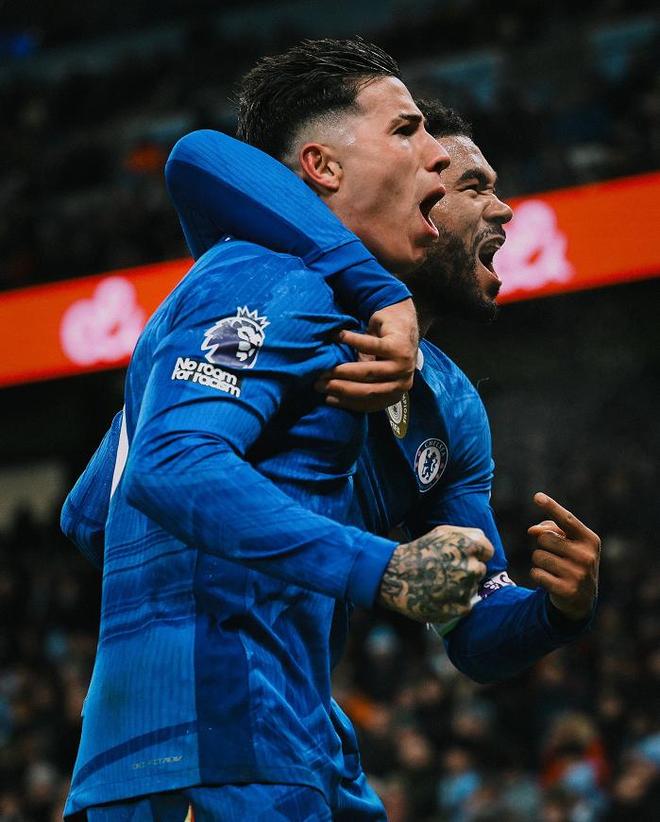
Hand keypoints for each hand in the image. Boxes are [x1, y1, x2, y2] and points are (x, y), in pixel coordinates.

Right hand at [315, 298, 418, 411]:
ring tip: (325, 368)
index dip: (346, 402)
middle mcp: (402, 383)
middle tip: (320, 384)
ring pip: (368, 372)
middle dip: (341, 389)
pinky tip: (337, 337)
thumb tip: (330, 395)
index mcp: (395, 393)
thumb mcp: (372, 370)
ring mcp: (402, 365)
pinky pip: (370, 346)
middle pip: (368, 390)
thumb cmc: (382, 350)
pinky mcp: (398, 346)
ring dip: (343, 371)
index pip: (369, 404)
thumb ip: (360, 383)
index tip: (326, 398)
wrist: (402, 322)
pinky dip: (351, 341)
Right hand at [378, 525, 493, 622]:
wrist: (395, 576)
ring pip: (472, 587)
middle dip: (466, 570)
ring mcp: (467, 589)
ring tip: (439, 582)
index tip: (460, 557)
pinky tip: (439, 595)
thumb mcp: (442, 532)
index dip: (474, 554)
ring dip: (460, 586)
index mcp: (469, 545)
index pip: (487, 551)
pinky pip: (465, 604)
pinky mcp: (461, 608)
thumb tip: (484, 542)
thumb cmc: (418, 551)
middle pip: (480, 570)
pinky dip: (454, 602)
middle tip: (445, 571)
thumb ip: (468, 534)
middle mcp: (472, 567)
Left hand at [528, 492, 600, 620]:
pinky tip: (550, 580)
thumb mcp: (568, 543)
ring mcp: (578, 574)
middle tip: (555, 556)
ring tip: (553, 569)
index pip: (567, 520)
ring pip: (538, 556)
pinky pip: (536, 573)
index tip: (537, 496)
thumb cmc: (572, 561)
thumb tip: (532, 530)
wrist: (582, 598)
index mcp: (590, 540)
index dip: (551, 507)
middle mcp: (587, 556)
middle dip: (542, 546)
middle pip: (544, 538)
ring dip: (539, 561)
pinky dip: (537, 575)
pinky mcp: (566, 590)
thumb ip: (550, 529)